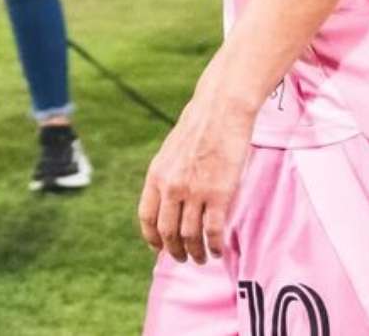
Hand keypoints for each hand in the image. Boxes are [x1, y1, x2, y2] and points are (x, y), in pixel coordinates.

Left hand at [137, 83, 255, 264]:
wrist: (221, 109)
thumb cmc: (198, 127)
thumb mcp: (170, 152)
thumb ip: (166, 177)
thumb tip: (167, 202)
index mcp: (156, 175)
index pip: (147, 218)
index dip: (153, 239)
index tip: (160, 249)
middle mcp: (172, 187)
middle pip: (168, 233)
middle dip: (175, 252)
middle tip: (184, 259)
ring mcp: (195, 192)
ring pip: (191, 237)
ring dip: (196, 254)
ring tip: (204, 258)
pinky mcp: (220, 194)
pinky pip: (213, 231)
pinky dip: (215, 246)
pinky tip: (219, 251)